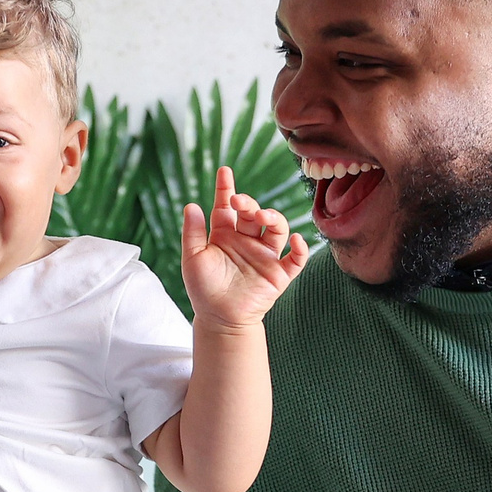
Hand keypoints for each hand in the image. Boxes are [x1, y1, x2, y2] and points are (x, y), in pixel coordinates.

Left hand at [181, 165, 309, 330]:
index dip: (226, 188)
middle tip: (240, 201)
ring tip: (263, 216)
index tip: (224, 171)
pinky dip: (300, 248)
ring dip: (274, 218)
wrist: (219, 319)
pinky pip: (295, 258)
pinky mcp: (279, 273)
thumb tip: (191, 205)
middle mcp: (247, 240)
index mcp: (225, 234)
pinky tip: (295, 239)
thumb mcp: (193, 258)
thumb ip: (193, 232)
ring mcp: (264, 255)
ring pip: (277, 228)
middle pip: (254, 213)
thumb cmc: (203, 289)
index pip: (227, 206)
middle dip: (249, 203)